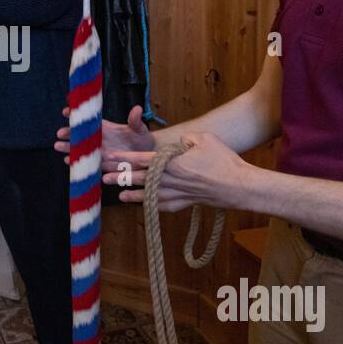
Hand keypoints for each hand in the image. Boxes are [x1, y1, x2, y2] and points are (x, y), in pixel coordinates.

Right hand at [55, 104, 154, 165]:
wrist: (146, 156)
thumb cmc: (142, 139)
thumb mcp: (139, 129)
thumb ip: (135, 121)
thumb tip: (137, 109)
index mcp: (106, 128)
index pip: (89, 120)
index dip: (77, 115)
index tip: (66, 111)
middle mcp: (99, 139)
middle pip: (80, 136)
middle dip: (69, 134)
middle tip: (59, 134)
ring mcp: (98, 152)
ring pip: (80, 149)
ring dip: (69, 149)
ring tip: (58, 147)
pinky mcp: (101, 164)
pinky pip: (87, 163)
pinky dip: (78, 163)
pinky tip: (69, 162)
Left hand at [113, 131, 253, 210]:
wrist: (238, 186)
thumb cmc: (223, 160)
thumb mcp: (204, 139)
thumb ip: (186, 138)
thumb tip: (179, 142)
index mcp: (172, 162)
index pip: (142, 159)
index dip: (124, 157)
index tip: (109, 157)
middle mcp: (170, 179)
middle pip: (140, 178)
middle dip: (121, 177)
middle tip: (104, 178)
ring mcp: (177, 194)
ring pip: (149, 194)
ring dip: (132, 194)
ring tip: (119, 194)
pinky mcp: (185, 203)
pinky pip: (163, 205)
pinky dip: (152, 204)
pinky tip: (144, 204)